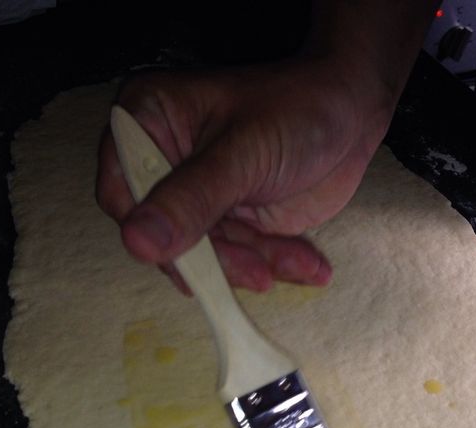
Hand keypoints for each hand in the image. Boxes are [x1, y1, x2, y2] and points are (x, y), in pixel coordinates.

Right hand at [96, 60, 392, 291]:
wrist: (354, 113)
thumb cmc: (298, 109)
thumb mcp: (244, 153)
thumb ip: (191, 199)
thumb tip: (137, 242)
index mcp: (148, 120)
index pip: (122, 192)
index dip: (150, 229)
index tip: (190, 254)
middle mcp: (163, 160)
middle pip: (162, 234)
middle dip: (214, 257)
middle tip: (257, 270)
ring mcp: (196, 195)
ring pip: (203, 256)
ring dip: (251, 265)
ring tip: (297, 261)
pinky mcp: (229, 221)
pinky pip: (237, 259)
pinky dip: (272, 264)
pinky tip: (306, 265)